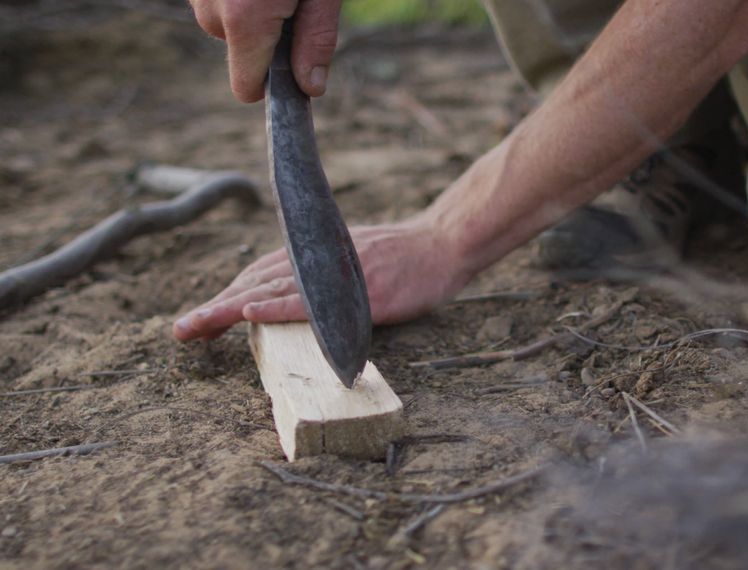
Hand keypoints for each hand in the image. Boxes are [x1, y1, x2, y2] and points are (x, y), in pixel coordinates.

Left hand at [172, 219, 473, 340]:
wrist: (442, 244)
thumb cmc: (404, 256)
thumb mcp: (352, 257)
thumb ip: (322, 272)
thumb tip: (291, 292)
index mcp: (314, 253)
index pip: (258, 274)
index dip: (226, 296)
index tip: (200, 318)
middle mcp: (318, 260)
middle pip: (254, 282)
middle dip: (215, 307)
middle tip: (181, 330)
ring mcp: (335, 276)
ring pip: (271, 291)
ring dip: (228, 310)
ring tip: (195, 327)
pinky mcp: (357, 293)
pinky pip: (311, 301)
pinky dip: (278, 307)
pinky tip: (248, 312)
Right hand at [189, 0, 342, 101]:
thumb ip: (316, 40)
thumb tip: (311, 88)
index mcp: (244, 18)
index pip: (246, 88)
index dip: (274, 83)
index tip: (295, 68)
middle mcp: (210, 10)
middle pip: (240, 52)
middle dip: (268, 34)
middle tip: (293, 1)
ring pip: (226, 24)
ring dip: (251, 10)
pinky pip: (217, 1)